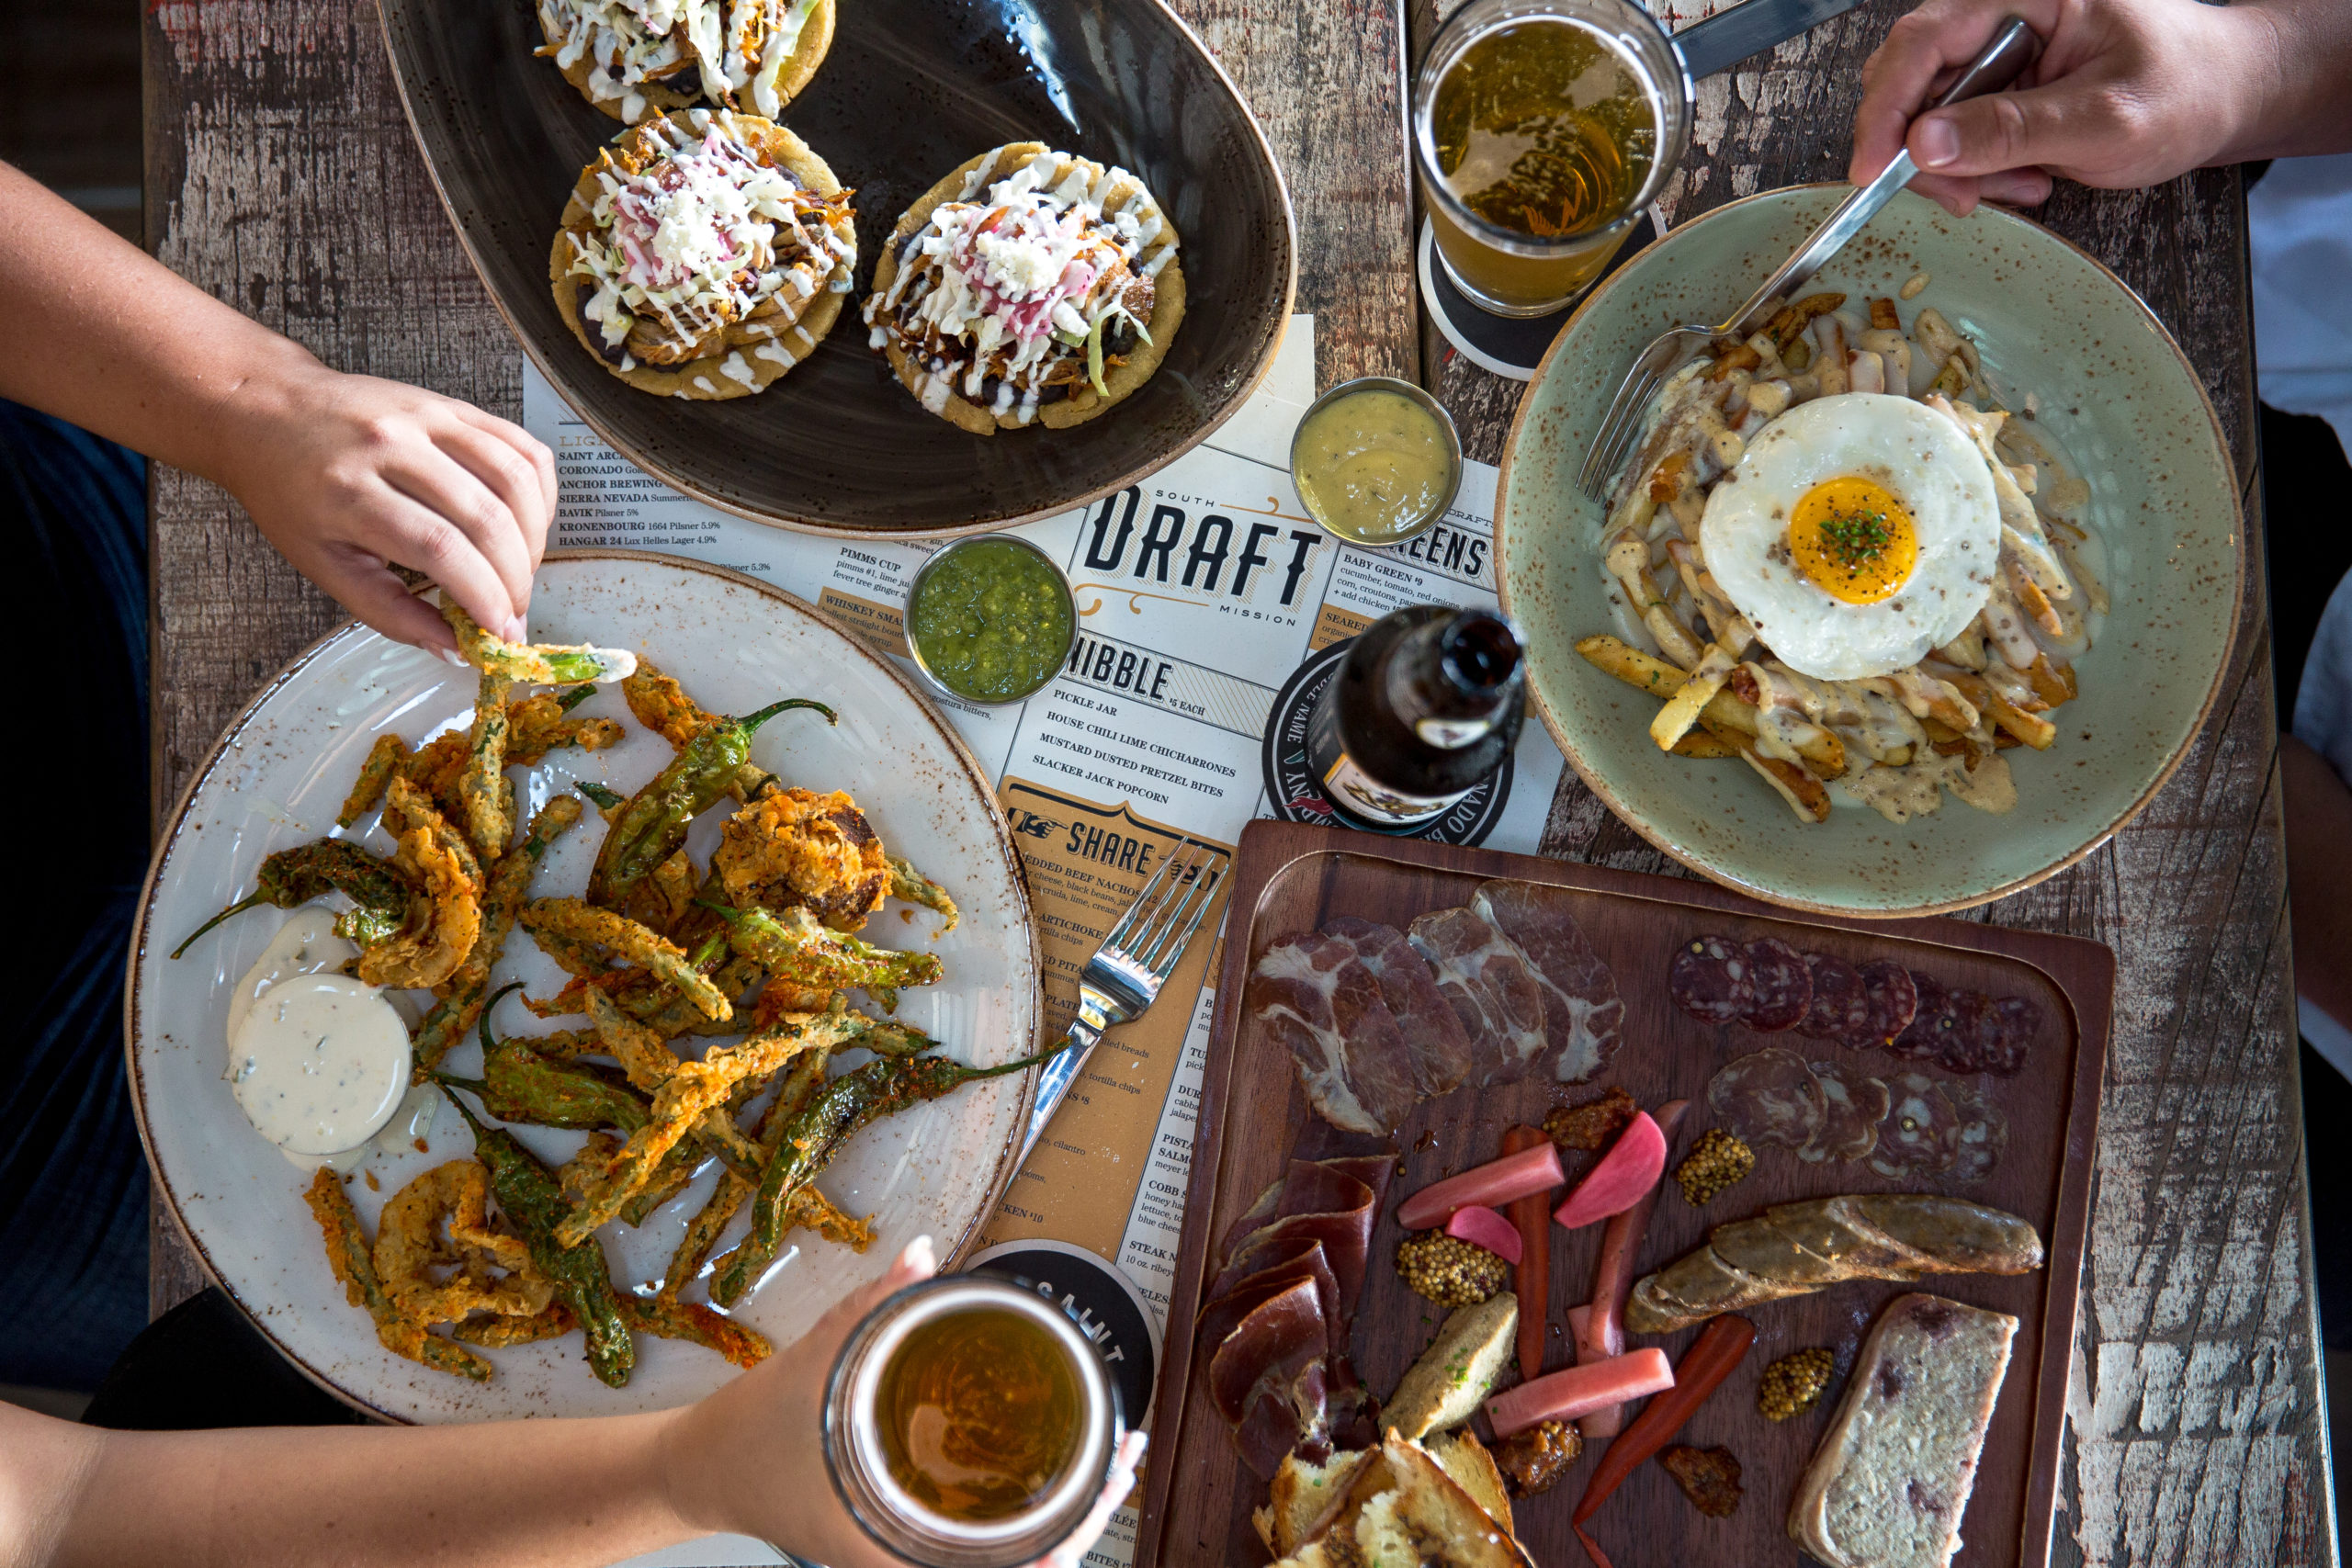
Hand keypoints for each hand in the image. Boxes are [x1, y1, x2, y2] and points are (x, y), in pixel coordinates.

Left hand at [211, 352, 555, 654]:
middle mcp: (392, 445)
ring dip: (535, 540)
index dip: (484, 596)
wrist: (268, 411)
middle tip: (514, 614)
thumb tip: (452, 646)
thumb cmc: (289, 491)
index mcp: (349, 491)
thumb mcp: (321, 564)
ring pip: (514, 480)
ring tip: (521, 572)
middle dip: (515, 580)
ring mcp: (427, 417)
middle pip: (485, 518)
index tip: (501, 633)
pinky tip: (526, 525)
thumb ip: (387, 611)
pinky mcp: (452, 405)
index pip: (440, 547)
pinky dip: (540, 494)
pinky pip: (521, 447)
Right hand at [663, 1236, 1147, 1566]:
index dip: (1061, 1545)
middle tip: (1126, 1458)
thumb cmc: (749, 1441)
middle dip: (1083, 1518)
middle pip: (1022, 1565)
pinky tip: (1056, 1483)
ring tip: (1108, 1467)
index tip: (1102, 1497)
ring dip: (1062, 1518)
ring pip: (1006, 1558)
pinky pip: (980, 1544)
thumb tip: (922, 1254)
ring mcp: (902, 1554)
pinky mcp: (901, 1538)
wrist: (698, 1472)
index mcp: (889, 1549)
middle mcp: (902, 1561)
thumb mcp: (813, 1364)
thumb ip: (871, 1306)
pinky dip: (1026, 1520)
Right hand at [1847, 0, 2268, 214]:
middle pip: (1908, 82)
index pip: (1921, 41)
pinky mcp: (1997, 89)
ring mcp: (1995, 54)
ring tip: (2023, 187)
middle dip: (1922, 152)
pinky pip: (1953, 137)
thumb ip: (2013, 129)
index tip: (1872, 170)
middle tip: (1964, 199)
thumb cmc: (2187, 90)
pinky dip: (1978, 172)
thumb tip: (1922, 144)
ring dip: (1958, 169)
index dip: (1884, 107)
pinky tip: (2027, 179)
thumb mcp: (2105, 119)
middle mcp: (2000, 15)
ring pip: (1924, 118)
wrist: (2225, 95)